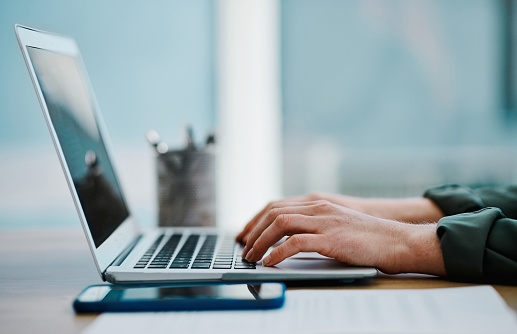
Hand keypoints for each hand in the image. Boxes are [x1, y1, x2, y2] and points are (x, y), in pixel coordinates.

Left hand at [236, 193, 443, 243]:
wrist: (395, 240)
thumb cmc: (366, 237)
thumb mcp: (335, 224)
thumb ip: (313, 225)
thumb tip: (288, 239)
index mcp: (317, 203)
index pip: (276, 205)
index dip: (256, 219)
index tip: (244, 233)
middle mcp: (317, 208)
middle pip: (274, 213)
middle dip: (253, 231)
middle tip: (243, 249)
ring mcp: (324, 221)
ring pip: (280, 225)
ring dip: (261, 242)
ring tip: (251, 257)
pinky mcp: (331, 239)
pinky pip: (295, 243)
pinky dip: (278, 253)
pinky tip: (270, 263)